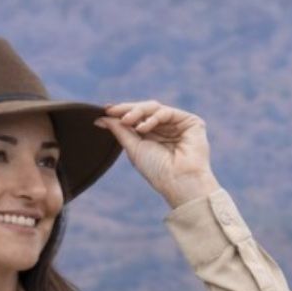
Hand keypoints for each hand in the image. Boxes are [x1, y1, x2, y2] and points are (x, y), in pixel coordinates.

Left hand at [94, 100, 218, 205]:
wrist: (178, 182)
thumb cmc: (156, 170)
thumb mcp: (133, 148)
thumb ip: (119, 130)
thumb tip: (101, 117)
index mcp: (152, 136)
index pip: (136, 118)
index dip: (121, 112)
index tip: (105, 110)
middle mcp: (166, 129)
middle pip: (145, 110)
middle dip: (127, 109)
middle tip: (111, 111)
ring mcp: (178, 124)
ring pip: (154, 108)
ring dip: (137, 112)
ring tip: (126, 121)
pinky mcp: (190, 122)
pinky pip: (167, 112)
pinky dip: (153, 117)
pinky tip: (142, 128)